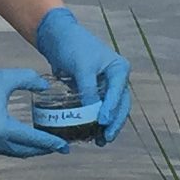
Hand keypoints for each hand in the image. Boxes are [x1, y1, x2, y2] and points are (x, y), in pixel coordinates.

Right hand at [0, 61, 68, 158]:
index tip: (65, 146)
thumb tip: (46, 86)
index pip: (32, 139)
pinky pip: (5, 150)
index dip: (50, 142)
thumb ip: (29, 80)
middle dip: (44, 149)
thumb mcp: (5, 78)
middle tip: (60, 146)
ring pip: (15, 153)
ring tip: (47, 145)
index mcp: (2, 128)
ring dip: (31, 150)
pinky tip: (26, 141)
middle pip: (25, 151)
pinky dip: (19, 148)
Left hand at [34, 7, 133, 143]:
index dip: (112, 109)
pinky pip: (100, 109)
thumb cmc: (72, 47)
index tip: (104, 122)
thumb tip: (92, 113)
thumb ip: (88, 89)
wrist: (58, 38)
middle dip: (114, 123)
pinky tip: (92, 134)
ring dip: (108, 126)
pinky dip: (97, 121)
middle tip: (106, 138)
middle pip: (121, 105)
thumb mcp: (81, 67)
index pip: (119, 92)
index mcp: (119, 68)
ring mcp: (107, 86)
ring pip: (112, 110)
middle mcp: (117, 78)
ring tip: (100, 141)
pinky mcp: (96, 91)